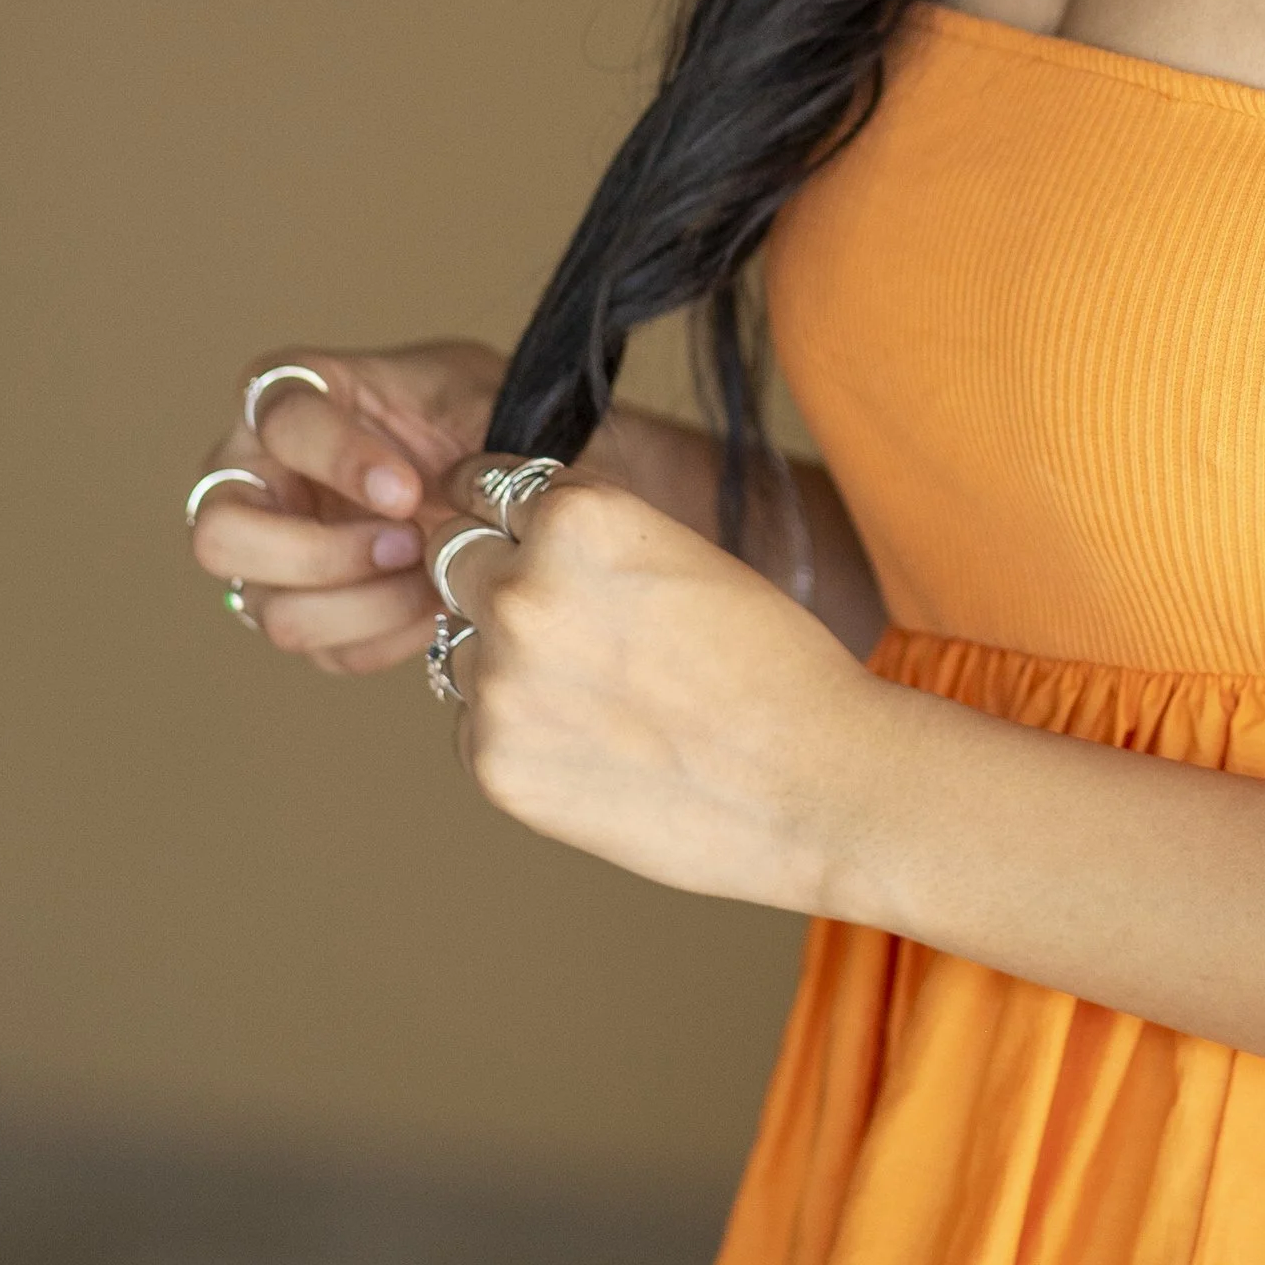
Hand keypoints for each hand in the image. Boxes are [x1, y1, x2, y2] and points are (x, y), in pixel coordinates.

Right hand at [185, 341, 503, 673]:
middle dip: (320, 554)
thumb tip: (469, 471)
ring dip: (365, 607)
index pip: (282, 423)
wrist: (486, 472)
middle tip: (408, 544)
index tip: (406, 492)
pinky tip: (437, 604)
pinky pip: (327, 652)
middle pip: (221, 537)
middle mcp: (248, 478)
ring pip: (273, 613)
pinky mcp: (300, 612)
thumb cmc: (461, 414)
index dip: (339, 460)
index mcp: (284, 393)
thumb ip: (466, 411)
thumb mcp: (467, 390)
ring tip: (437, 577)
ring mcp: (264, 557)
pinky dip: (390, 636)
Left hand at [433, 455, 881, 910]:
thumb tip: (510, 541)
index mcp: (578, 517)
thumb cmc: (769, 661)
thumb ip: (585, 540)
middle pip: (452, 556)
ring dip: (504, 656)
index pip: (483, 483)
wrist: (812, 781)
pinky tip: (594, 744)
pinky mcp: (492, 763)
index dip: (497, 506)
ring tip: (598, 692)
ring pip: (461, 644)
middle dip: (490, 574)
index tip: (498, 523)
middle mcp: (522, 589)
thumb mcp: (678, 552)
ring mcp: (499, 682)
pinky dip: (517, 729)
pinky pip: (472, 724)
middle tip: (554, 614)